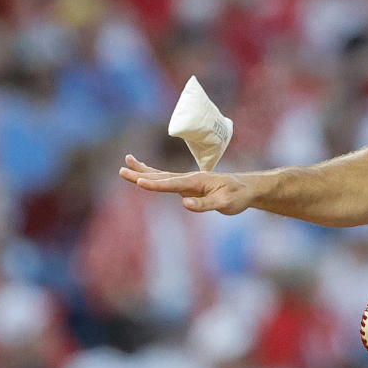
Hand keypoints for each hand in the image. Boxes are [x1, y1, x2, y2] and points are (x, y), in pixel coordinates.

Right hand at [118, 154, 251, 214]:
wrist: (246, 188)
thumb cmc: (237, 196)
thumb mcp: (225, 203)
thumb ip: (205, 204)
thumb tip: (184, 203)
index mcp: (197, 181)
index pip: (172, 184)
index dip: (155, 184)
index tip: (139, 182)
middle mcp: (190, 178)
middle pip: (161, 176)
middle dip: (141, 174)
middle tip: (122, 169)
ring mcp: (188, 180)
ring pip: (161, 175)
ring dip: (144, 170)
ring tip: (126, 163)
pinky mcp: (188, 185)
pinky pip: (167, 179)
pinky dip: (154, 175)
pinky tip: (145, 173)